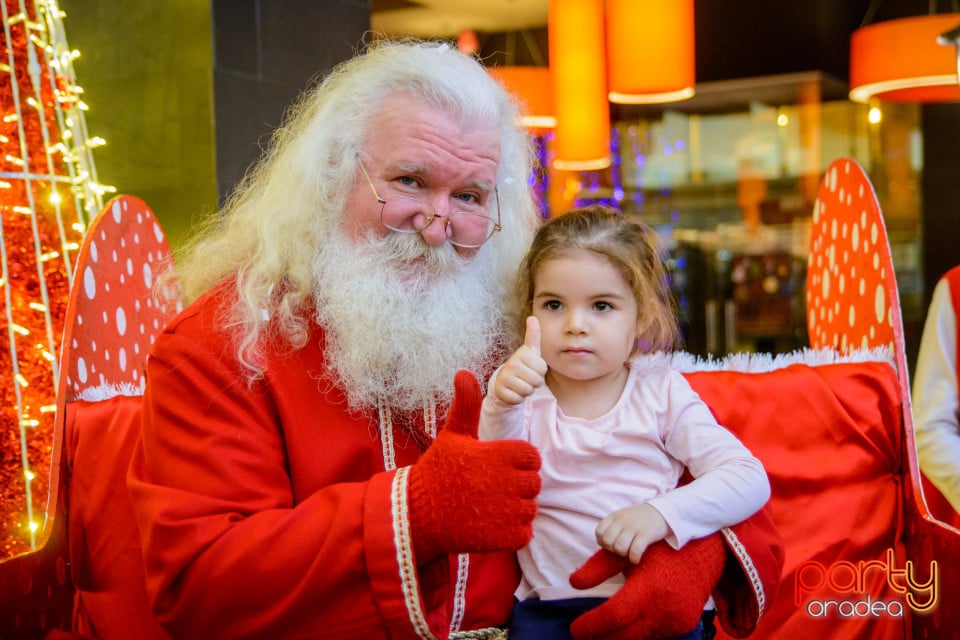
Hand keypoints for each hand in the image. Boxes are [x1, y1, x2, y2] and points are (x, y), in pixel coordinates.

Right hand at [408, 370, 541, 562]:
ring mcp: (505, 510)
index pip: (531, 457)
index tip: (498, 468)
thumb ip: (466, 405)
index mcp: (498, 453)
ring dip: (515, 510)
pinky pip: (525, 532)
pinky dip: (513, 532)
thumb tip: (464, 372)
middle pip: (534, 483)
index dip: (518, 463)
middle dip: (518, 487)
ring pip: (531, 509)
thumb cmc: (436, 471)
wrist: (415, 515)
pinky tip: (491, 525)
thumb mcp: (451, 435)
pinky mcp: (503, 536)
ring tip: (489, 507)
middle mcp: (505, 480)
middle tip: (492, 490)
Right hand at [491, 316, 546, 404]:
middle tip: (525, 378)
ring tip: (519, 384)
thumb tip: (533, 317)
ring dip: (526, 391)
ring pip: (528, 390)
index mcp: (521, 354)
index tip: (531, 368)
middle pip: (537, 380)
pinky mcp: (501, 392)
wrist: (503, 383)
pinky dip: (518, 398)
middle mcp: (511, 364)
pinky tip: (513, 392)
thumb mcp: (530, 351)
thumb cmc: (522, 366)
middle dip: (534, 382)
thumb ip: (533, 335)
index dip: (540, 371)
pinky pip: (519, 399)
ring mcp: (505, 378)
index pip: (542, 368)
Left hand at [569, 535, 725, 639]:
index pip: (612, 616)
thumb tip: (574, 582)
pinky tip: (629, 625)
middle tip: (585, 634)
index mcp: (647, 589)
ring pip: (639, 638)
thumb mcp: (627, 554)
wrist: (704, 553)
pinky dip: (640, 632)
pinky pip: (655, 635)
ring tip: (605, 630)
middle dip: (601, 637)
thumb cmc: (660, 550)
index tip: (575, 628)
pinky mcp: (683, 626)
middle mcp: (662, 609)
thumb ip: (600, 567)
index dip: (590, 625)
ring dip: (621, 635)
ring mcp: (675, 621)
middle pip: (623, 636)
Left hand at [596, 503, 668, 563]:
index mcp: (615, 516)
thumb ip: (613, 526)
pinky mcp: (646, 534)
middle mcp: (622, 520)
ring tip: (630, 553)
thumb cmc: (641, 518)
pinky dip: (634, 558)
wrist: (664, 511)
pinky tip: (636, 559)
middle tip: (622, 549)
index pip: (599, 532)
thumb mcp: (624, 516)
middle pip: (607, 542)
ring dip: (624, 555)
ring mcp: (634, 527)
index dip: (603, 542)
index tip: (612, 544)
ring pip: (619, 548)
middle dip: (613, 550)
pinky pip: (634, 551)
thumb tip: (603, 543)